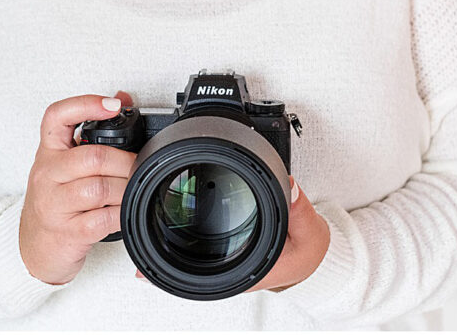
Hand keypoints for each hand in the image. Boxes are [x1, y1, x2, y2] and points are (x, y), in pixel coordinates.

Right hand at [20, 90, 135, 284]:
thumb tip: (122, 97)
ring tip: (132, 188)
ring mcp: (54, 204)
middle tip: (139, 165)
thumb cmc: (54, 200)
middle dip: (126, 161)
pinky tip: (125, 210)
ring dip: (126, 188)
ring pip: (100, 188)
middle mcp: (47, 174)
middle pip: (92, 157)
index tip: (113, 105)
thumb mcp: (65, 164)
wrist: (34, 247)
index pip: (57, 117)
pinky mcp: (68, 232)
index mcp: (48, 152)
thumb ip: (92, 133)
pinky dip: (121, 213)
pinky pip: (103, 219)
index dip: (86, 104)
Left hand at [133, 177, 329, 290]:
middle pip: (191, 264)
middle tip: (138, 240)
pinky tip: (175, 222)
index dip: (172, 269)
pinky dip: (190, 234)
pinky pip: (205, 244)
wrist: (318, 260)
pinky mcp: (232, 248)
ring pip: (194, 256)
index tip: (144, 270)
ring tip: (148, 227)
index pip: (205, 273)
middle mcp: (235, 267)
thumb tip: (288, 183)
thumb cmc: (310, 253)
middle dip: (164, 252)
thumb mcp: (310, 231)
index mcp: (250, 269)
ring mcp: (231, 259)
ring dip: (173, 243)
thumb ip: (300, 208)